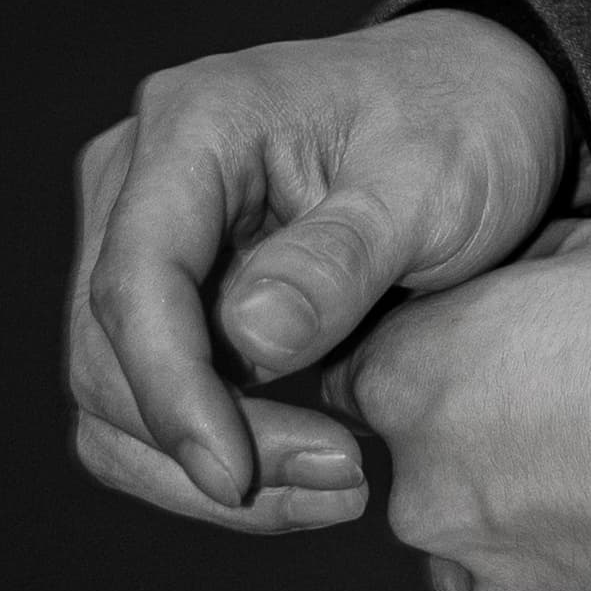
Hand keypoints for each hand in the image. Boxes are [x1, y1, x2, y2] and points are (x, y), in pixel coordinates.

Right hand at [68, 8, 569, 530]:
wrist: (481, 99)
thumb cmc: (463, 120)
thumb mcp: (434, 182)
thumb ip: (343, 257)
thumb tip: (247, 339)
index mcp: (195, 123)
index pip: (137, 279)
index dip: (172, 392)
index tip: (233, 476)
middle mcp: (140, 178)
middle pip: (110, 353)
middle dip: (206, 441)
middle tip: (345, 482)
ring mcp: (143, 236)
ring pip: (114, 395)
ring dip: (203, 467)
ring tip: (337, 490)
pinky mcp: (166, 293)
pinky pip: (150, 399)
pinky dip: (214, 451)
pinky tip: (307, 475)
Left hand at [353, 219, 590, 590]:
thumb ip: (519, 286)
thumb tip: (512, 299)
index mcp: (417, 382)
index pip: (368, 384)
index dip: (436, 370)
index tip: (492, 369)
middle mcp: (430, 500)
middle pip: (429, 484)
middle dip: (489, 459)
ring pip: (491, 564)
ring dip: (539, 533)